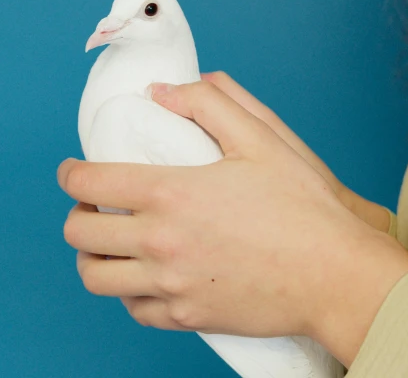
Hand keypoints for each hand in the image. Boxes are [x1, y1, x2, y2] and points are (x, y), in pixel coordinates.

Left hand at [58, 80, 407, 366]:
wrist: (337, 277)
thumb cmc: (303, 208)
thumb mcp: (262, 139)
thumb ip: (209, 103)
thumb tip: (160, 91)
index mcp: (170, 194)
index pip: (88, 183)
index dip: (70, 174)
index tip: (73, 171)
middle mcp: (160, 242)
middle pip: (79, 234)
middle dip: (77, 214)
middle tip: (93, 206)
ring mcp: (170, 285)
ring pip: (96, 278)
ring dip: (91, 257)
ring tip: (109, 243)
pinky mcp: (187, 317)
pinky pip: (134, 310)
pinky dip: (128, 291)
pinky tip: (143, 275)